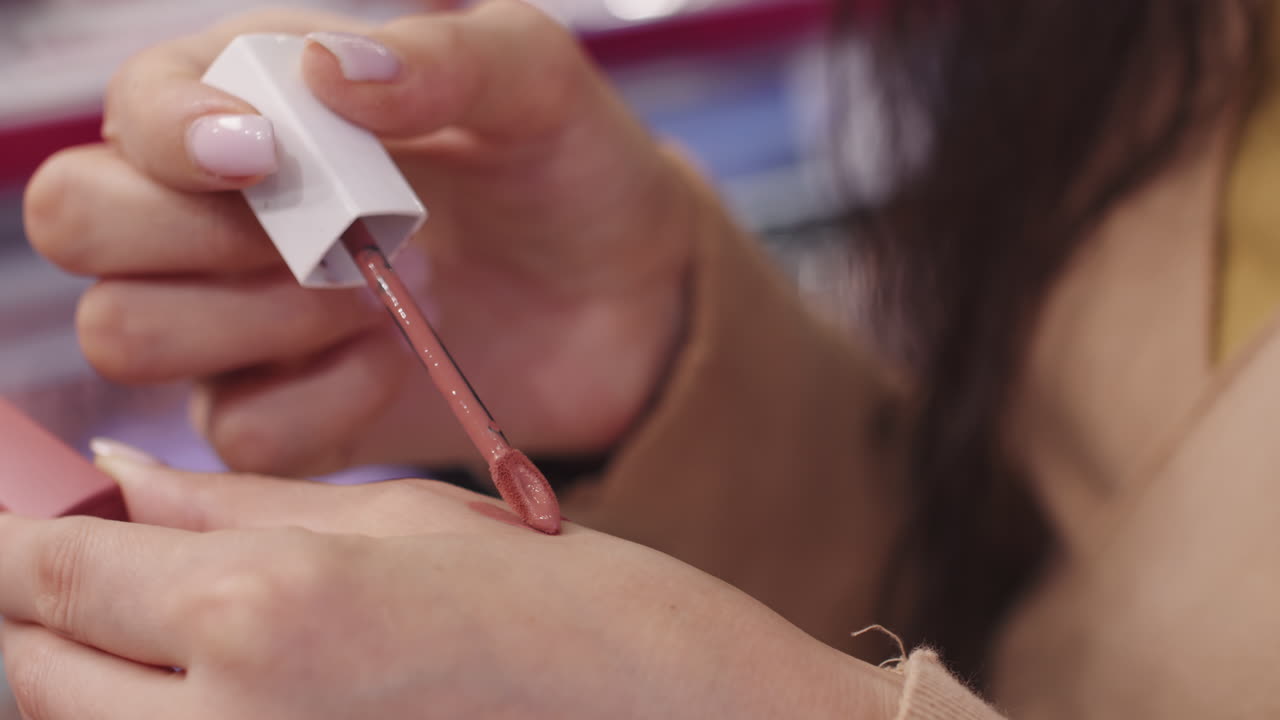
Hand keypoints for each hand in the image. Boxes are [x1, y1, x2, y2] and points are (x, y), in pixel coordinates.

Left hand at [0, 453, 897, 718]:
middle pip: (36, 667)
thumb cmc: (551, 599)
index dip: (15, 535)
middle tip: (98, 552)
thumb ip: (231, 506)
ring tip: (167, 610)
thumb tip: (113, 479)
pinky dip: (149, 713)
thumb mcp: (392, 519)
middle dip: (46, 601)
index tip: (22, 508)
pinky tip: (213, 667)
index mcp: (263, 612)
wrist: (654, 708)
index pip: (52, 575)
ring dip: (86, 664)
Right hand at [25, 0, 722, 474]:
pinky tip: (395, 359)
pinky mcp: (281, 413)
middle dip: (197, 236)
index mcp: (253, 101)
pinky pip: (236, 431)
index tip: (266, 157)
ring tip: (382, 295)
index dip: (168, 135)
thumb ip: (445, 59)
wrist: (626, 294)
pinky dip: (321, 401)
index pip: (128, 110)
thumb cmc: (568, 168)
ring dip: (262, 319)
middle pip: (79, 221)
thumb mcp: (536, 84)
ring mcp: (236, 321)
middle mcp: (216, 211)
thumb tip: (329, 71)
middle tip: (332, 239)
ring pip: (126, 331)